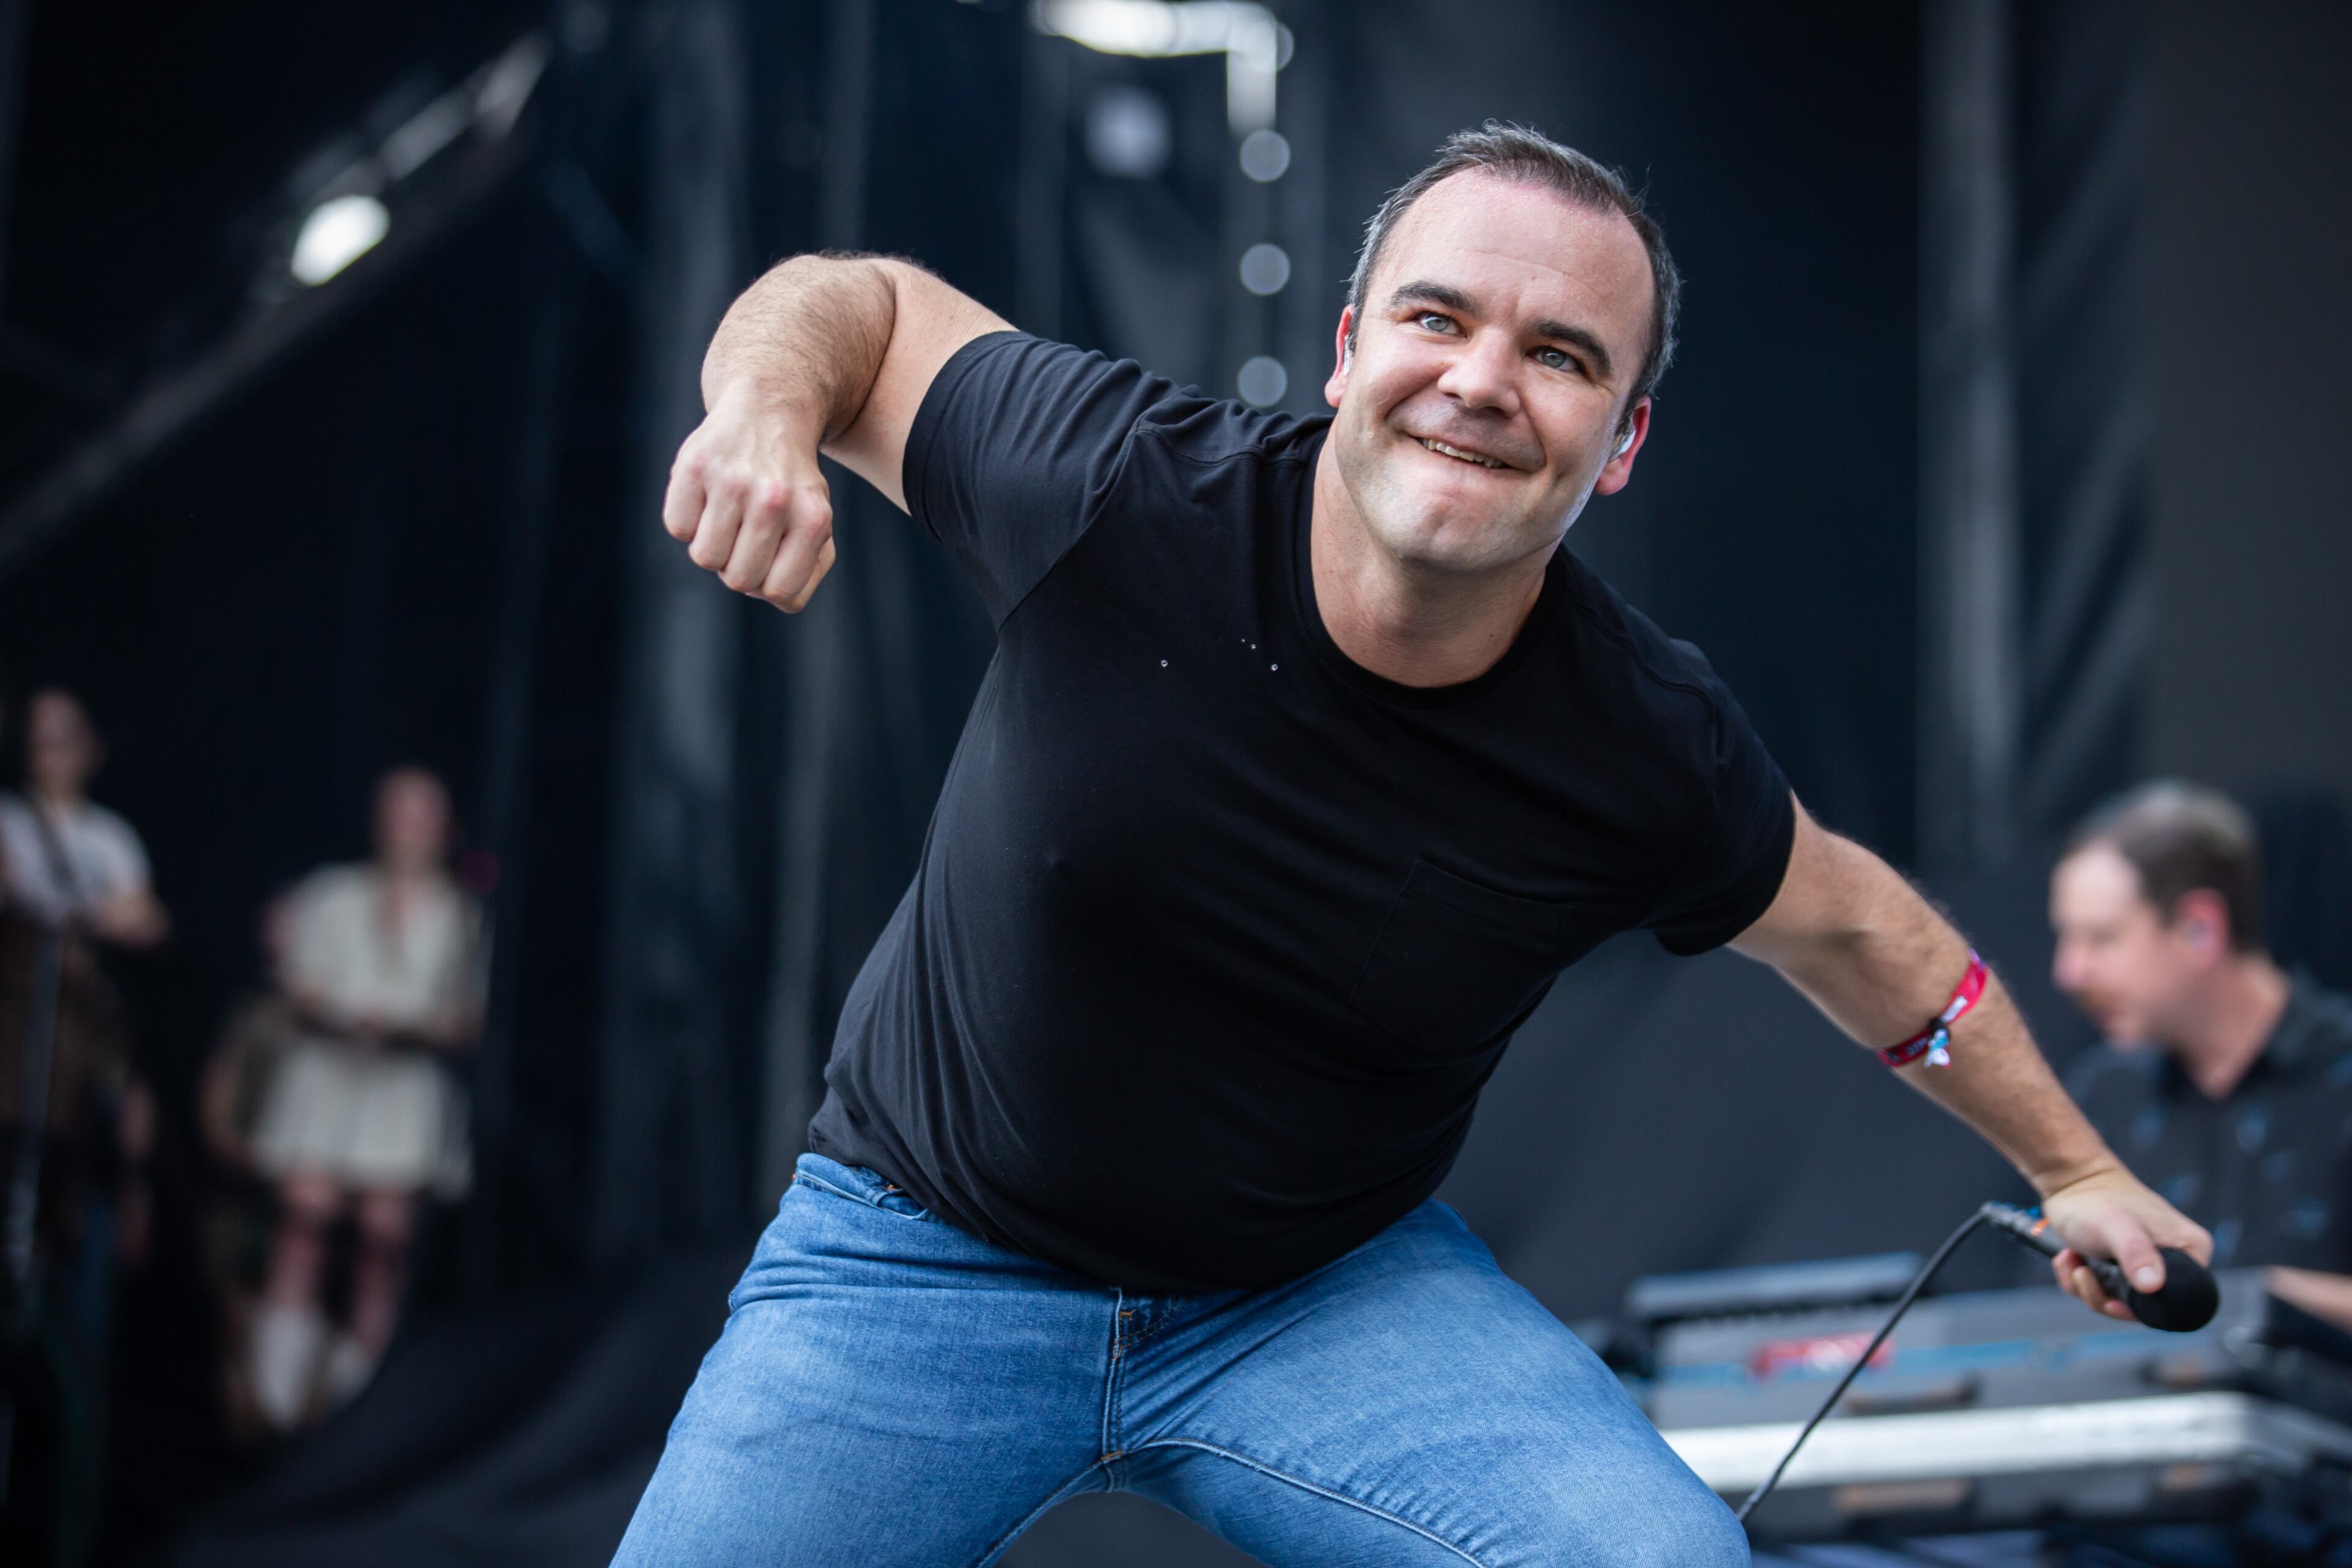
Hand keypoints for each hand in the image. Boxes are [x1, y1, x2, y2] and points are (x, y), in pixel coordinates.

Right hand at [663, 382, 838, 611]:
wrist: (767, 412)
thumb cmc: (791, 481)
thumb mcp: (817, 519)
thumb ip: (810, 565)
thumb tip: (779, 596)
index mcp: (813, 518)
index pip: (780, 594)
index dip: (768, 584)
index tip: (770, 558)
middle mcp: (774, 499)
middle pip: (739, 580)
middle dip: (738, 567)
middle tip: (746, 535)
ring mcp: (732, 480)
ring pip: (705, 558)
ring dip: (712, 545)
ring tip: (727, 516)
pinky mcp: (694, 464)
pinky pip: (677, 527)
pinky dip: (687, 520)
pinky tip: (706, 496)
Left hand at [2040, 1164, 2211, 1319]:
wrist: (2070, 1181)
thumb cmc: (2097, 1199)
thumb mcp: (2117, 1227)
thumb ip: (2135, 1254)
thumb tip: (2153, 1286)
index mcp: (2191, 1252)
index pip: (2179, 1304)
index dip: (2141, 1311)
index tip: (2112, 1302)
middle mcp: (2174, 1263)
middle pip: (2143, 1308)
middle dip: (2103, 1297)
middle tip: (2083, 1273)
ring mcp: (2145, 1266)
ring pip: (2116, 1302)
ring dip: (2085, 1286)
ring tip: (2071, 1259)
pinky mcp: (2121, 1268)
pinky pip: (2100, 1291)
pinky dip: (2078, 1280)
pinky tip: (2068, 1257)